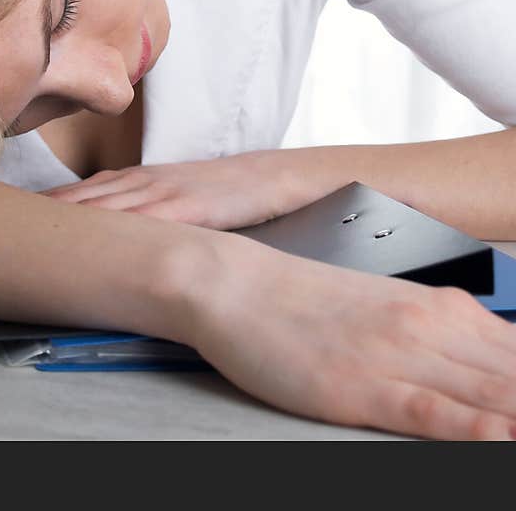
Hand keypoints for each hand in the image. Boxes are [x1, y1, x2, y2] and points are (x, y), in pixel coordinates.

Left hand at [38, 149, 335, 230]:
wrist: (270, 176)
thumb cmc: (218, 190)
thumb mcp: (170, 197)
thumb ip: (133, 209)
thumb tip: (96, 234)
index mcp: (130, 183)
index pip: (72, 197)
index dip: (35, 211)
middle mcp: (137, 184)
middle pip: (75, 202)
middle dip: (33, 219)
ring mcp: (160, 194)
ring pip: (99, 210)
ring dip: (60, 223)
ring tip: (20, 242)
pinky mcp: (186, 207)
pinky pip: (141, 222)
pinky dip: (111, 232)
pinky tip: (88, 247)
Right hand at [188, 234, 515, 439]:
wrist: (233, 284)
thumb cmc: (294, 298)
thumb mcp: (375, 307)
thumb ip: (428, 330)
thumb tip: (476, 359)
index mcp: (435, 307)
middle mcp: (428, 327)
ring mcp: (398, 357)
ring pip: (496, 395)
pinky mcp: (362, 387)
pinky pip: (437, 414)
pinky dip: (480, 430)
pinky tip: (502, 436)